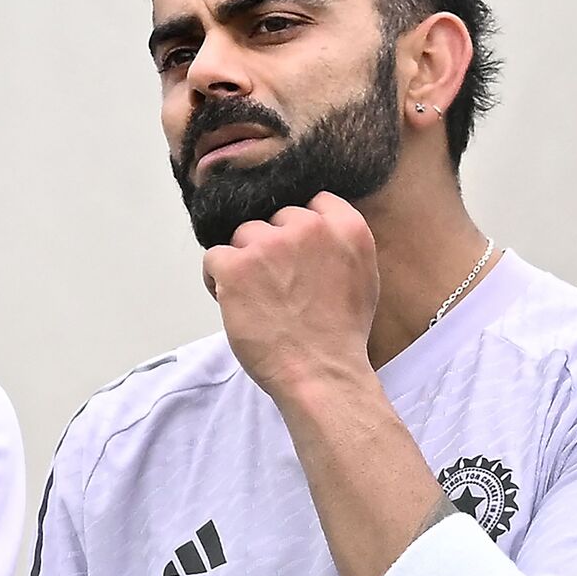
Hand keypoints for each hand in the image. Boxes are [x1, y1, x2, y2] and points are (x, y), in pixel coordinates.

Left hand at [202, 192, 378, 401]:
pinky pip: (214, 257)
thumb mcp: (362, 278)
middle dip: (272, 247)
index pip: (315, 202)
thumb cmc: (340, 336)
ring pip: (243, 236)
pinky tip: (231, 301)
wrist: (320, 373)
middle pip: (275, 220)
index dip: (300, 227)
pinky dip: (217, 279)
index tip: (297, 252)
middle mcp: (308, 228)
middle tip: (277, 284)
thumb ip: (341, 245)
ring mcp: (270, 244)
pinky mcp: (236, 265)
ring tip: (254, 297)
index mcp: (346, 228)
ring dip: (244, 262)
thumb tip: (317, 229)